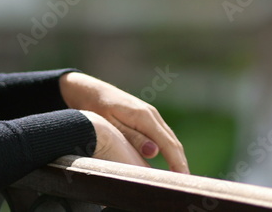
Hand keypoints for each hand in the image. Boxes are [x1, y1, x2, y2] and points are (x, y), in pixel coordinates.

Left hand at [60, 72, 188, 172]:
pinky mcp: (146, 116)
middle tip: (184, 182)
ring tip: (180, 176)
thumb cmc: (94, 107)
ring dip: (177, 156)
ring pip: (169, 138)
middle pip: (173, 142)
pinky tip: (170, 159)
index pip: (168, 144)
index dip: (177, 162)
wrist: (87, 89)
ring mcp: (150, 114)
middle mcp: (151, 114)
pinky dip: (169, 148)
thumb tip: (155, 153)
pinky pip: (162, 134)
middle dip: (181, 162)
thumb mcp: (110, 124)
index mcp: (144, 117)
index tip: (182, 178)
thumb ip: (132, 138)